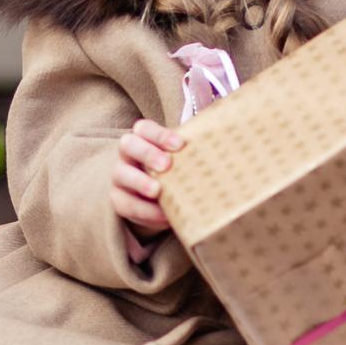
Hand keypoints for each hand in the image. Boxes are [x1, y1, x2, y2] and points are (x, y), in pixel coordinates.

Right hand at [109, 117, 186, 235]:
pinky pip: (126, 204)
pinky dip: (145, 211)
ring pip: (121, 174)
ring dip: (140, 182)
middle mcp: (127, 154)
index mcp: (143, 138)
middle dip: (147, 153)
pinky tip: (163, 216)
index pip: (144, 128)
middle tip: (166, 165)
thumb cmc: (175, 172)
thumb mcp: (182, 160)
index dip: (160, 134)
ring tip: (158, 191)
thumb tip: (227, 153)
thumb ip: (194, 154)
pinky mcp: (118, 200)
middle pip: (128, 144)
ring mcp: (119, 176)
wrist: (156, 198)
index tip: (180, 145)